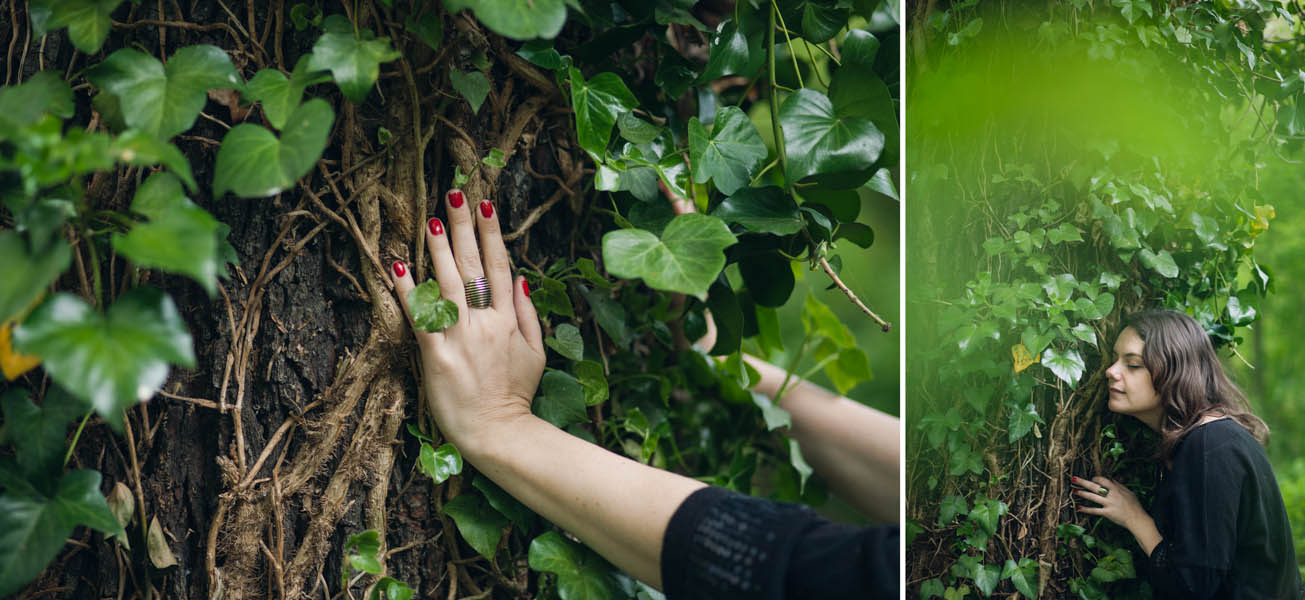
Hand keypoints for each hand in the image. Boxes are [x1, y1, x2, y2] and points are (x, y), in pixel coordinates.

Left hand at [390, 188, 546, 453]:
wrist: (500, 434)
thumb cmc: (516, 395)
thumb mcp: (535, 352)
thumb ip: (527, 313)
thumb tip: (520, 276)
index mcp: (508, 320)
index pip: (500, 267)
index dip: (492, 234)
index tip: (485, 205)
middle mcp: (485, 323)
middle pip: (474, 267)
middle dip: (464, 228)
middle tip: (456, 194)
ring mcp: (461, 339)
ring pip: (449, 286)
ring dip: (439, 251)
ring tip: (431, 221)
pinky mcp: (438, 356)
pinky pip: (421, 319)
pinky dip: (409, 292)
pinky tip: (398, 268)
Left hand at [1071, 475, 1149, 532]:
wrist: (1138, 520)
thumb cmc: (1135, 506)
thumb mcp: (1129, 493)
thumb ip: (1120, 486)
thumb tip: (1112, 479)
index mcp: (1117, 489)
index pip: (1103, 480)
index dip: (1096, 478)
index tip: (1092, 478)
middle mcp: (1111, 496)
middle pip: (1095, 487)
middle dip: (1083, 482)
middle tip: (1073, 478)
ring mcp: (1109, 504)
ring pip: (1092, 497)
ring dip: (1082, 493)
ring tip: (1074, 491)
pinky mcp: (1107, 513)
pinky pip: (1094, 511)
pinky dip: (1086, 509)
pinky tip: (1078, 507)